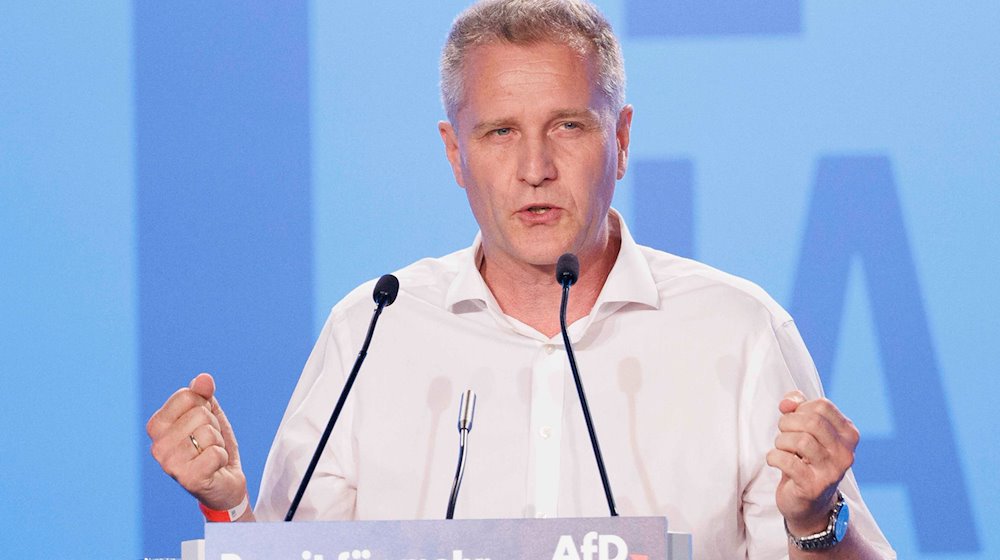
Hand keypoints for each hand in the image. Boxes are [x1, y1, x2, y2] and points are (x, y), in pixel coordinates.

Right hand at [146, 373, 246, 511]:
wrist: (225, 482)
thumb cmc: (212, 446)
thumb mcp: (209, 414)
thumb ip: (204, 394)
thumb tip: (203, 379)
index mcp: (157, 426)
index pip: (187, 395)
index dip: (204, 407)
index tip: (202, 425)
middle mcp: (157, 446)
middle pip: (200, 413)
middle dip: (213, 427)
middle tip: (208, 444)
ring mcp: (170, 464)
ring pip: (208, 433)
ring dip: (218, 444)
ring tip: (210, 456)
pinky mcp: (188, 479)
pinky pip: (215, 453)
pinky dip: (222, 459)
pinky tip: (214, 468)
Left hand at [766, 390, 858, 534]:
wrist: (809, 503)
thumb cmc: (806, 459)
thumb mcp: (806, 430)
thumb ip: (798, 407)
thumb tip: (787, 402)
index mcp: (848, 434)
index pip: (822, 406)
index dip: (800, 408)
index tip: (793, 419)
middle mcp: (845, 453)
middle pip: (812, 421)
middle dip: (788, 423)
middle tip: (783, 434)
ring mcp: (832, 471)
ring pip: (800, 441)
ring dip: (781, 441)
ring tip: (781, 448)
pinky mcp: (813, 486)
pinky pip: (788, 462)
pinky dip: (774, 457)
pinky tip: (775, 460)